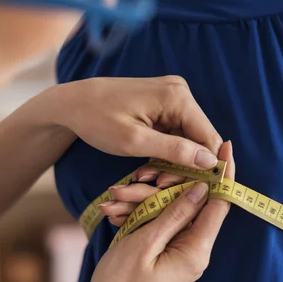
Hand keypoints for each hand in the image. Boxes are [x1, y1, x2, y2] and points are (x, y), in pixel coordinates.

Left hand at [52, 76, 222, 168]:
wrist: (71, 103)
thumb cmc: (97, 120)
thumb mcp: (135, 142)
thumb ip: (175, 151)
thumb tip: (210, 161)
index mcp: (177, 97)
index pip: (209, 137)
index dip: (208, 166)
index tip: (195, 189)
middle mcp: (180, 92)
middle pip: (200, 137)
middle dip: (186, 164)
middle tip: (160, 184)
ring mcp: (172, 95)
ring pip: (188, 137)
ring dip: (175, 159)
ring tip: (148, 175)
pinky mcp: (164, 103)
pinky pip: (176, 132)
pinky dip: (167, 150)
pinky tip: (149, 164)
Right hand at [84, 141, 233, 281]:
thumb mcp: (146, 241)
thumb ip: (175, 213)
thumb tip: (202, 188)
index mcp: (196, 250)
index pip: (220, 204)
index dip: (224, 174)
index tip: (225, 146)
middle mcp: (195, 252)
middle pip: (193, 206)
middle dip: (166, 187)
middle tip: (139, 178)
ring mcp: (181, 255)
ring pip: (172, 214)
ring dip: (146, 202)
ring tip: (117, 197)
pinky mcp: (167, 255)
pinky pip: (162, 226)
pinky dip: (143, 215)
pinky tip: (120, 211)